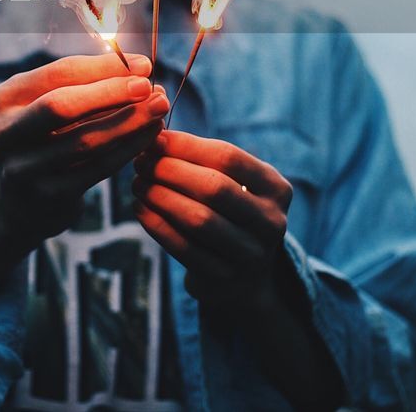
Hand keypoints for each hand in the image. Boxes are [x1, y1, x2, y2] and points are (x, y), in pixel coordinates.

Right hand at [0, 53, 168, 241]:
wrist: (20, 201)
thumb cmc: (45, 138)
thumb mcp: (48, 105)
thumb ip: (85, 84)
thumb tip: (139, 66)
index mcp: (3, 99)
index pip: (58, 74)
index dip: (103, 67)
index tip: (143, 64)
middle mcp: (3, 133)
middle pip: (62, 106)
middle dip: (111, 93)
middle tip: (150, 87)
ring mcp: (21, 169)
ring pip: (84, 140)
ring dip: (128, 122)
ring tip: (158, 109)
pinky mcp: (46, 197)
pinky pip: (97, 169)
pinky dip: (128, 149)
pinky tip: (150, 136)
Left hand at [132, 130, 293, 314]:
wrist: (247, 274)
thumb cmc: (231, 211)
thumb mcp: (233, 183)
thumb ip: (201, 159)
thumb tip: (155, 137)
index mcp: (276, 188)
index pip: (228, 157)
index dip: (186, 145)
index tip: (154, 140)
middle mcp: (271, 221)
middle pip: (214, 187)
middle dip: (170, 171)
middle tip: (141, 163)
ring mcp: (251, 254)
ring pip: (199, 219)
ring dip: (160, 197)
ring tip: (138, 184)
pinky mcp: (225, 277)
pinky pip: (184, 248)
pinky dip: (157, 226)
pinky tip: (141, 209)